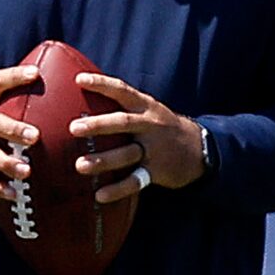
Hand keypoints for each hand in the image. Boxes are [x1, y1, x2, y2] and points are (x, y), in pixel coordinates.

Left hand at [68, 73, 206, 203]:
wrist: (200, 149)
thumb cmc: (161, 128)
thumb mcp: (149, 110)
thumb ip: (123, 105)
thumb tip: (81, 95)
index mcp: (146, 107)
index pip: (123, 91)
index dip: (102, 84)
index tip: (79, 80)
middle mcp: (150, 126)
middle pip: (124, 123)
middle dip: (99, 125)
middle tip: (74, 128)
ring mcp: (155, 149)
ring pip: (128, 154)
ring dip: (104, 160)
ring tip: (80, 165)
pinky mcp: (157, 171)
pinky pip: (136, 180)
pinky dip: (118, 189)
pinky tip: (100, 195)